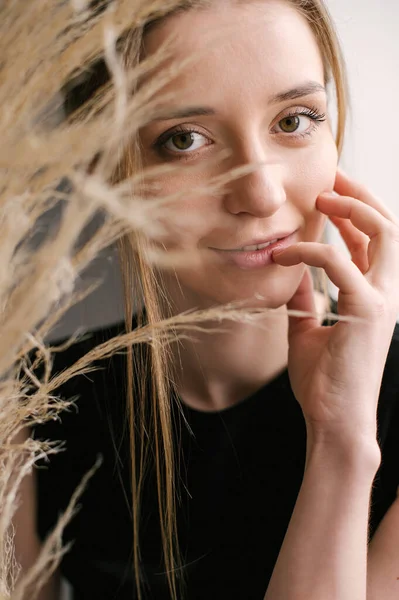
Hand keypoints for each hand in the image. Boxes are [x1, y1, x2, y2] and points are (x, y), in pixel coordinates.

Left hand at [272, 168, 398, 444]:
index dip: (354, 213)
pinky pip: (338, 263)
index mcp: (375, 295)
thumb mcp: (308, 330)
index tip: (329, 191)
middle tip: (333, 174)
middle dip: (363, 196)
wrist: (334, 419)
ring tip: (323, 195)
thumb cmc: (324, 381)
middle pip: (389, 228)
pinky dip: (310, 250)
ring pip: (384, 234)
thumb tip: (290, 273)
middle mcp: (387, 293)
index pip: (372, 243)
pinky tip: (284, 252)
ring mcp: (382, 300)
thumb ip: (305, 299)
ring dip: (354, 208)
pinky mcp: (367, 311)